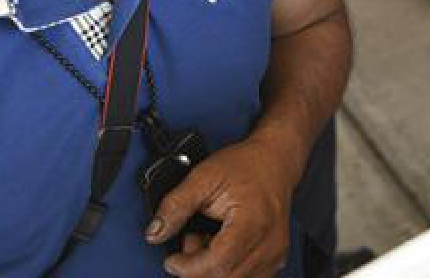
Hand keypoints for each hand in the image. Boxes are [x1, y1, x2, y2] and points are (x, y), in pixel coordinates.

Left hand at [148, 138, 292, 277]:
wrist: (275, 161)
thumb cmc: (246, 165)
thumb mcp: (204, 175)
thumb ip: (176, 204)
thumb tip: (154, 233)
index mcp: (253, 221)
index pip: (219, 263)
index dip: (189, 267)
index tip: (172, 260)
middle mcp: (269, 243)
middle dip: (197, 268)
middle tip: (191, 240)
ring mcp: (275, 254)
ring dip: (211, 270)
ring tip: (207, 241)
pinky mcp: (275, 260)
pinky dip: (226, 269)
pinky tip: (221, 247)